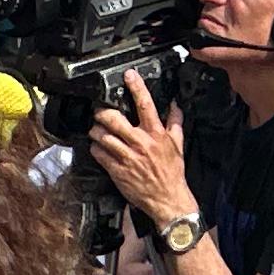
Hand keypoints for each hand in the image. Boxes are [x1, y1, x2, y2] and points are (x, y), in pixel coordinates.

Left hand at [86, 73, 196, 227]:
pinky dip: (95, 148)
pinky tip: (97, 146)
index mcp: (156, 134)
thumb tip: (175, 106)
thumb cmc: (172, 172)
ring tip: (95, 128)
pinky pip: (100, 155)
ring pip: (103, 136)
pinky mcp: (117, 171)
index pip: (145, 104)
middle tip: (100, 110)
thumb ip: (175, 122)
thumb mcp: (178, 144)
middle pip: (115, 120)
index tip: (129, 75)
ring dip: (96, 130)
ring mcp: (127, 157)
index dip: (136, 87)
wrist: (168, 199)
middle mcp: (141, 143)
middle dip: (103, 112)